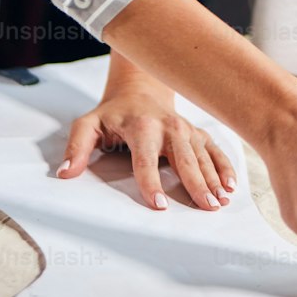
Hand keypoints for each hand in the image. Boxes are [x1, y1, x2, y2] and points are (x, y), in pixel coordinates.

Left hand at [56, 76, 237, 212]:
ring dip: (213, 178)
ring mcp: (186, 129)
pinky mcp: (197, 132)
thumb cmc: (113, 113)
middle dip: (195, 183)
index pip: (145, 158)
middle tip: (206, 206)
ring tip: (221, 200)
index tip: (158, 204)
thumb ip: (77, 146)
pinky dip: (224, 166)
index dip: (150, 181)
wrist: (139, 89)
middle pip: (183, 158)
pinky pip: (214, 149)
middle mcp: (168, 126)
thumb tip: (65, 172)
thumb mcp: (89, 124)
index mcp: (141, 126)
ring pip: (202, 155)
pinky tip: (231, 185)